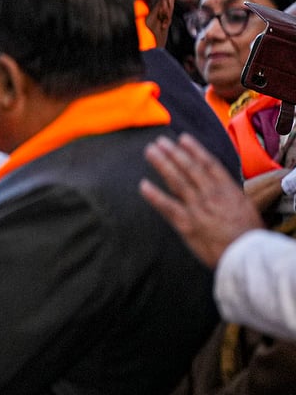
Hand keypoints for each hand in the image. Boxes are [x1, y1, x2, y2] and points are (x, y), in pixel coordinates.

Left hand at [139, 134, 262, 267]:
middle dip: (174, 152)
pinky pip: (167, 206)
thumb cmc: (250, 236)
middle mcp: (211, 195)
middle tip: (160, 141)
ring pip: (177, 180)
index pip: (209, 164)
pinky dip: (154, 195)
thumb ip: (231, 197)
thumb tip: (222, 188)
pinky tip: (143, 185)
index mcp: (229, 190)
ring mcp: (198, 208)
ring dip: (163, 164)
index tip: (183, 138)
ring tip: (150, 151)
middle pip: (189, 168)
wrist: (248, 256)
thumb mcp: (247, 209)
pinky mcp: (187, 224)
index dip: (195, 150)